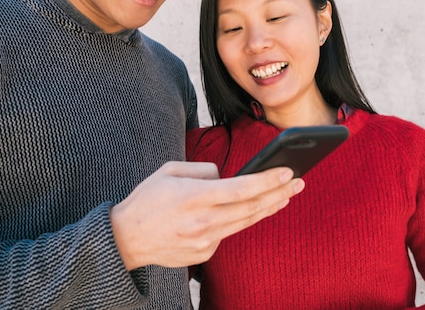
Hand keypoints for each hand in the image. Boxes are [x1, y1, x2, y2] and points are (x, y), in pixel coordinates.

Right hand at [110, 161, 303, 269]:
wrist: (126, 239)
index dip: (268, 180)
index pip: (241, 188)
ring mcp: (204, 241)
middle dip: (280, 192)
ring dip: (269, 207)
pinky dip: (241, 220)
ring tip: (286, 196)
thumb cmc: (147, 199)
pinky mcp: (204, 254)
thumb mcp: (169, 171)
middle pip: (251, 207)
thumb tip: (226, 176)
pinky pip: (229, 233)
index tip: (287, 171)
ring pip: (246, 222)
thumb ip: (203, 170)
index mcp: (193, 196)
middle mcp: (202, 220)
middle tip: (299, 182)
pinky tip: (251, 210)